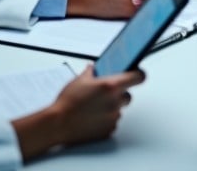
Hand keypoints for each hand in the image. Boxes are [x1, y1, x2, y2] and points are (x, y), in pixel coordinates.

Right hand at [12, 65, 144, 159]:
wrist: (58, 124)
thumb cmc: (67, 102)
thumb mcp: (78, 80)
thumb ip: (90, 72)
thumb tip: (93, 67)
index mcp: (110, 86)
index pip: (138, 77)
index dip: (138, 74)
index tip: (137, 73)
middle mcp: (115, 102)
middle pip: (127, 95)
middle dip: (119, 93)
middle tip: (104, 93)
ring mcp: (113, 117)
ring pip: (119, 109)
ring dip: (111, 106)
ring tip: (94, 106)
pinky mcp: (109, 129)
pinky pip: (113, 121)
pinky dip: (106, 119)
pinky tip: (93, 116)